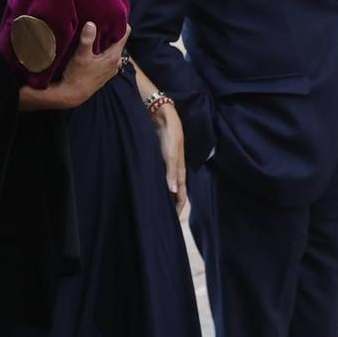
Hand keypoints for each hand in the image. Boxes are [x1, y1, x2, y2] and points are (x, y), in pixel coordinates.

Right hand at [50, 24, 128, 107]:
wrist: (72, 95)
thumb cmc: (78, 76)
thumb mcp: (81, 56)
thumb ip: (87, 39)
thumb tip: (91, 23)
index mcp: (114, 56)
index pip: (125, 34)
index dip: (121, 23)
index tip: (113, 15)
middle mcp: (115, 62)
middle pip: (118, 42)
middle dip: (111, 31)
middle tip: (102, 20)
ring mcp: (110, 69)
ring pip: (112, 50)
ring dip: (106, 42)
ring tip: (96, 32)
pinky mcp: (103, 73)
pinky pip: (107, 57)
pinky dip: (102, 51)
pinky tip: (93, 48)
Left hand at [153, 100, 186, 216]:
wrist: (162, 116)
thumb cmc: (168, 135)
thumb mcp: (171, 154)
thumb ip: (172, 172)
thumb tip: (174, 192)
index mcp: (181, 169)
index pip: (182, 193)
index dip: (180, 206)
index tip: (176, 220)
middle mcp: (176, 168)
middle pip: (177, 190)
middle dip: (174, 204)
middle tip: (168, 217)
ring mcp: (168, 163)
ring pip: (170, 184)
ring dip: (167, 195)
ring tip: (161, 206)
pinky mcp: (160, 158)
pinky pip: (162, 176)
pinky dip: (161, 185)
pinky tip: (155, 188)